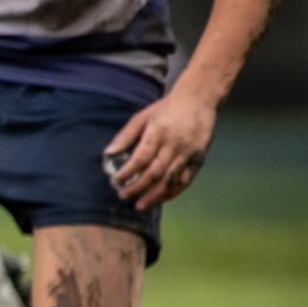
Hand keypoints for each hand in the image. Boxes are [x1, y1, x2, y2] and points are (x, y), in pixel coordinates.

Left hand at [103, 89, 215, 209]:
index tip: (115, 181)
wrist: (198, 101)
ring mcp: (189, 153)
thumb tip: (108, 154)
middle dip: (138, 187)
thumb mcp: (141, 117)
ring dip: (154, 195)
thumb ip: (125, 136)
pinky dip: (172, 192)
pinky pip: (185, 180)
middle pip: (155, 172)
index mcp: (159, 132)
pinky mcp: (199, 159)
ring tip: (140, 205)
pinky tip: (159, 199)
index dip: (127, 172)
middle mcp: (175, 144)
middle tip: (123, 196)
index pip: (141, 157)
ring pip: (171, 179)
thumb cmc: (164, 110)